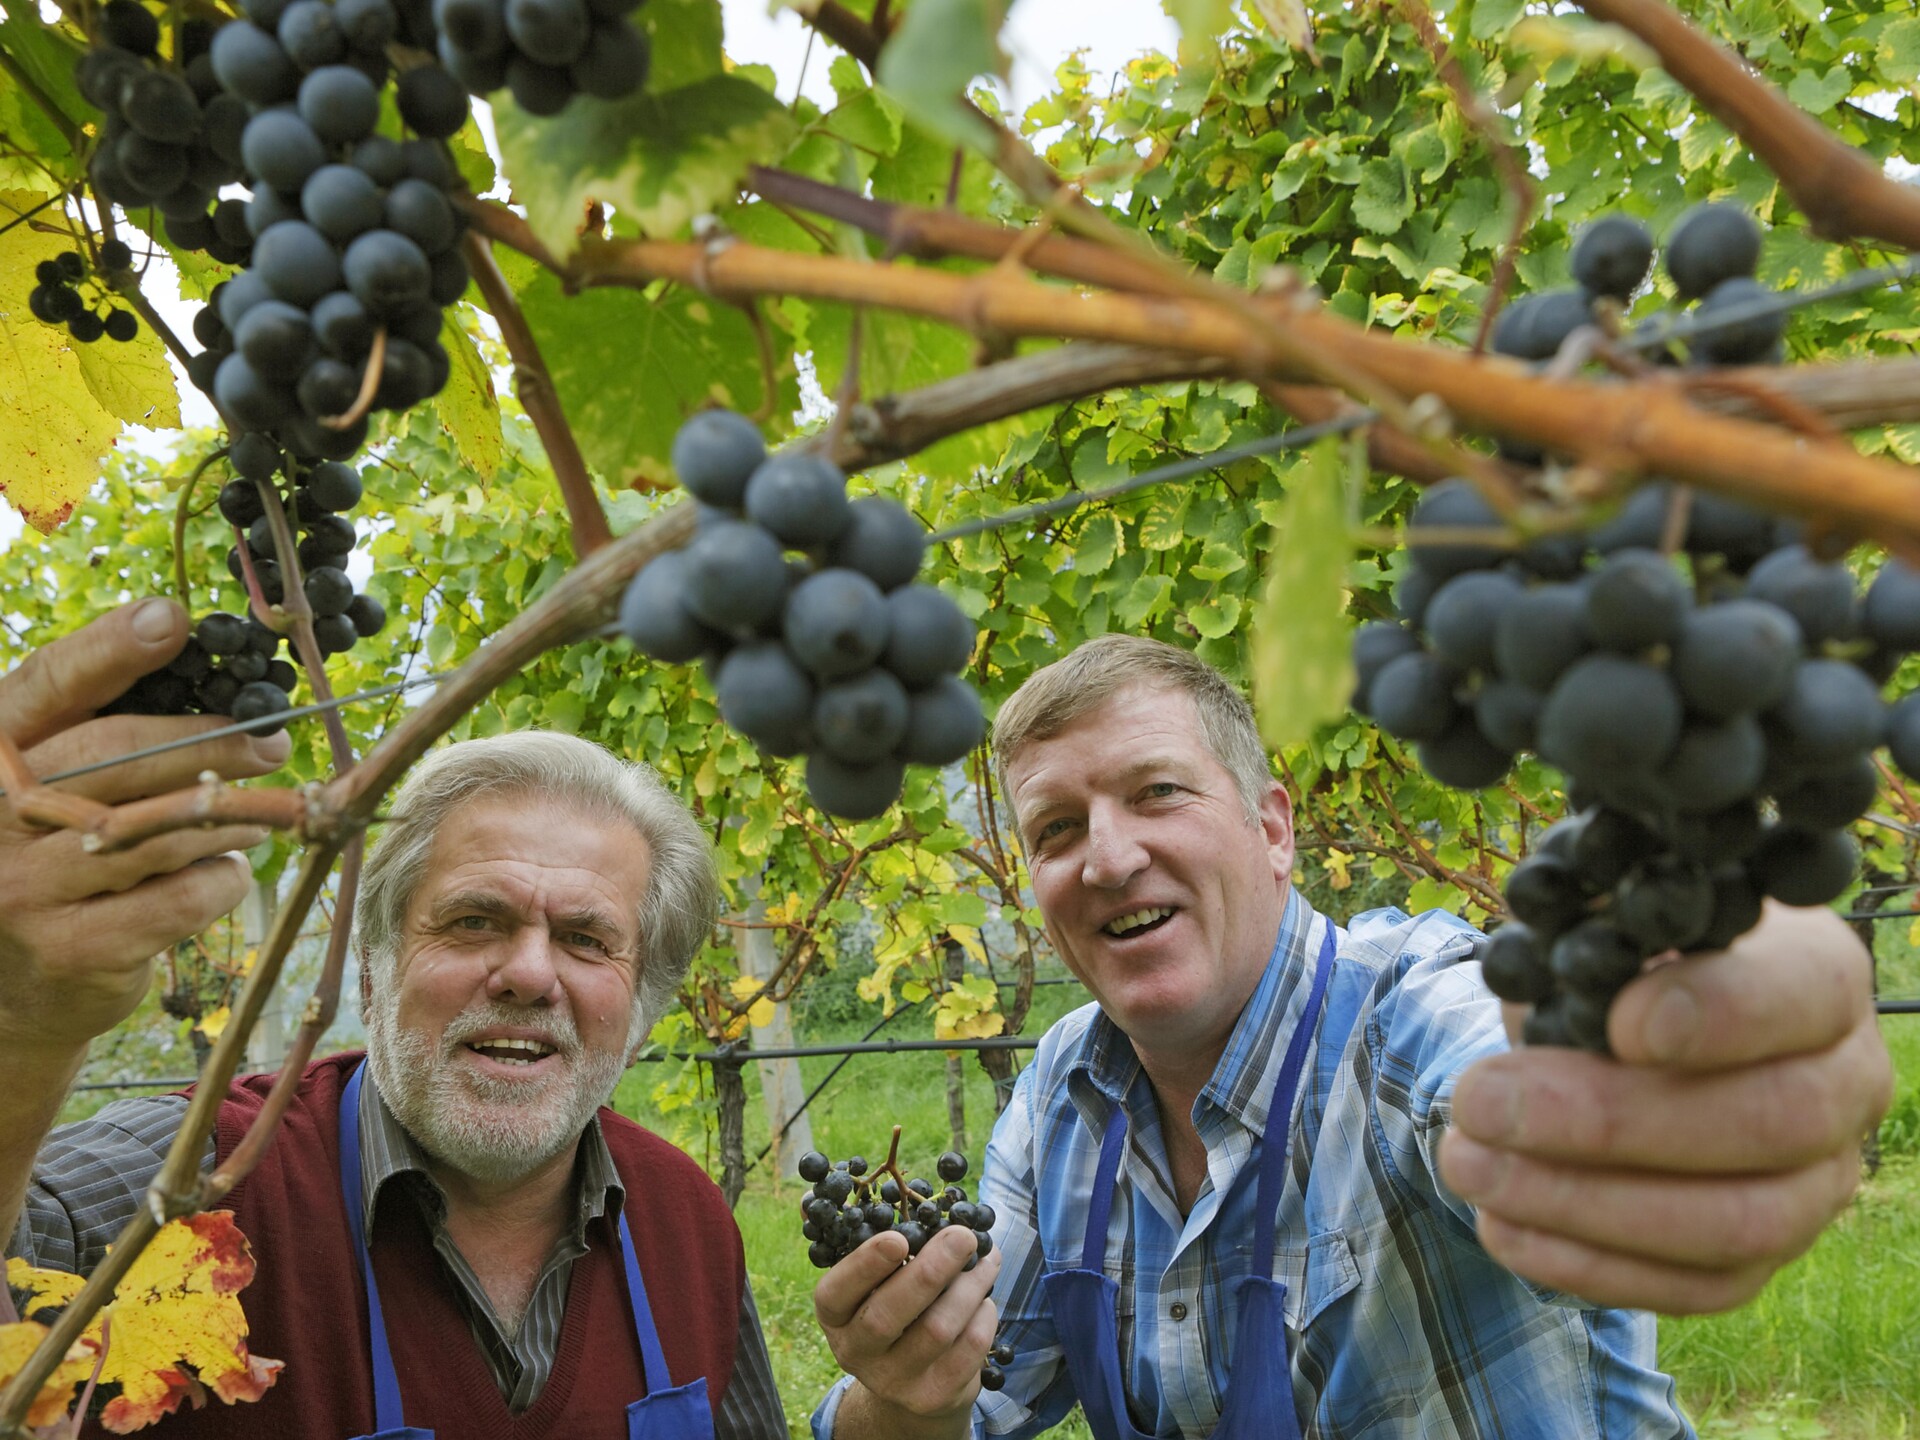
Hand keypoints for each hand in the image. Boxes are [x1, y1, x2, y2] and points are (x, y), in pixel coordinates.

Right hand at [0, 599, 289, 1053]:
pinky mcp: (73, 948)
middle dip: (208, 740)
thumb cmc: (55, 857)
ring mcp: (23, 887)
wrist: (16, 987)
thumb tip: (198, 659)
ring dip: (228, 813)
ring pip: (158, 827)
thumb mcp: (55, 786)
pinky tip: (228, 868)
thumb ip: (100, 731)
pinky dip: (224, 876)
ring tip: (260, 810)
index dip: (109, 650)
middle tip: (271, 741)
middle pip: (114, 755)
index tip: (171, 621)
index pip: (48, 686)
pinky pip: (182, 895)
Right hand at [814, 1223, 1000, 1435]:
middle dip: (930, 1270)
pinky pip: (966, 1352)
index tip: (898, 1237)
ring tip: (986, 1261)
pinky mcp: (932, 1396)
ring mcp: (893, 1380)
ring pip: (935, 1330)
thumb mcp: (868, 1281)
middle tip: (963, 1236)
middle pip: (888, 1314)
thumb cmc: (891, 1304)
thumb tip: (809, 1196)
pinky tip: (984, 1298)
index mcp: (834, 1315)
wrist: (914, 1378)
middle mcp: (855, 1352)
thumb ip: (854, 1236)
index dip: (865, 1265)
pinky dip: (983, 1317)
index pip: (836, 1293)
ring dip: (968, 1287)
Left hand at [1438, 901, 1892, 1313]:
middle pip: (1769, 1122)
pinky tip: (1500, 1225)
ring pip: (1736, 1222)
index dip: (1719, 1014)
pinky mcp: (1764, 1255)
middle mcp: (1845, 1081)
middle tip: (1482, 1100)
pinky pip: (1696, 1285)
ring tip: (1469, 1163)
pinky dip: (1590, 1263)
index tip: (1620, 1025)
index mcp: (1820, 974)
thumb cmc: (1623, 963)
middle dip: (1611, 1121)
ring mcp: (1817, 1181)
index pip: (1800, 996)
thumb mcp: (1606, 921)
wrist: (1628, 1026)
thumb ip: (1593, 937)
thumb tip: (1540, 979)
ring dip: (1584, 1203)